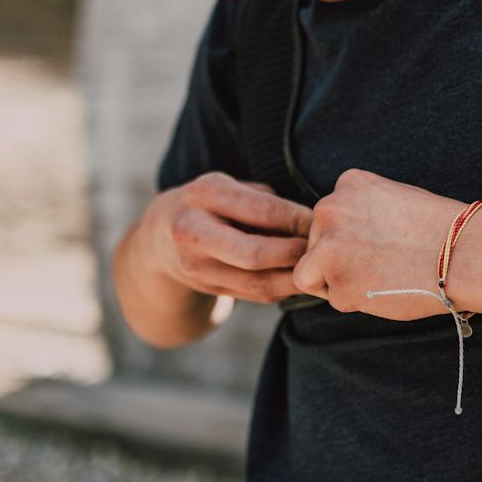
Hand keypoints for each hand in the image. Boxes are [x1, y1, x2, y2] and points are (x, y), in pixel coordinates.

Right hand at [150, 172, 313, 304]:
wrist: (160, 236)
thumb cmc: (212, 204)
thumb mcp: (230, 187)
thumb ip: (265, 201)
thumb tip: (312, 221)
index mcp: (205, 194)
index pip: (262, 210)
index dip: (298, 219)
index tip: (321, 222)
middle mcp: (194, 230)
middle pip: (254, 253)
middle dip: (294, 253)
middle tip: (321, 249)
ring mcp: (197, 265)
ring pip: (257, 282)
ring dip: (294, 278)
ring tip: (317, 269)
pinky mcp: (206, 288)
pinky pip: (254, 294)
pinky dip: (283, 289)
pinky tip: (301, 280)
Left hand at [292, 168, 468, 320]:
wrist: (463, 255)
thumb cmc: (441, 230)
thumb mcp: (395, 199)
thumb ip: (362, 212)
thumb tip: (342, 242)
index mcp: (348, 184)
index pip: (330, 216)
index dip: (350, 235)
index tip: (378, 243)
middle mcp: (330, 210)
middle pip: (316, 242)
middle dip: (338, 258)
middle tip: (379, 265)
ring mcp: (329, 248)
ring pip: (310, 272)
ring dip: (336, 281)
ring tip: (375, 279)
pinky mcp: (337, 285)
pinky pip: (334, 298)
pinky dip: (354, 301)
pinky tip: (384, 291)